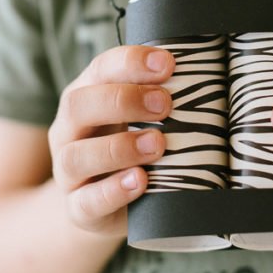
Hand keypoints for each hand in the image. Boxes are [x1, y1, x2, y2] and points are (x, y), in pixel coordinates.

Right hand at [48, 45, 173, 235]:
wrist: (103, 207)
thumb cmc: (130, 152)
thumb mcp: (138, 121)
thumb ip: (158, 100)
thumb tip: (204, 77)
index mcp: (84, 98)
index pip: (99, 69)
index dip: (130, 63)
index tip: (168, 63)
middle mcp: (68, 132)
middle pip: (78, 105)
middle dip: (123, 100)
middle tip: (165, 104)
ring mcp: (68, 173)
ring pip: (76, 156)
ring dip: (119, 147)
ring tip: (157, 144)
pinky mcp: (77, 209)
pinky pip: (86, 202)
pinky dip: (114, 190)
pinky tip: (140, 181)